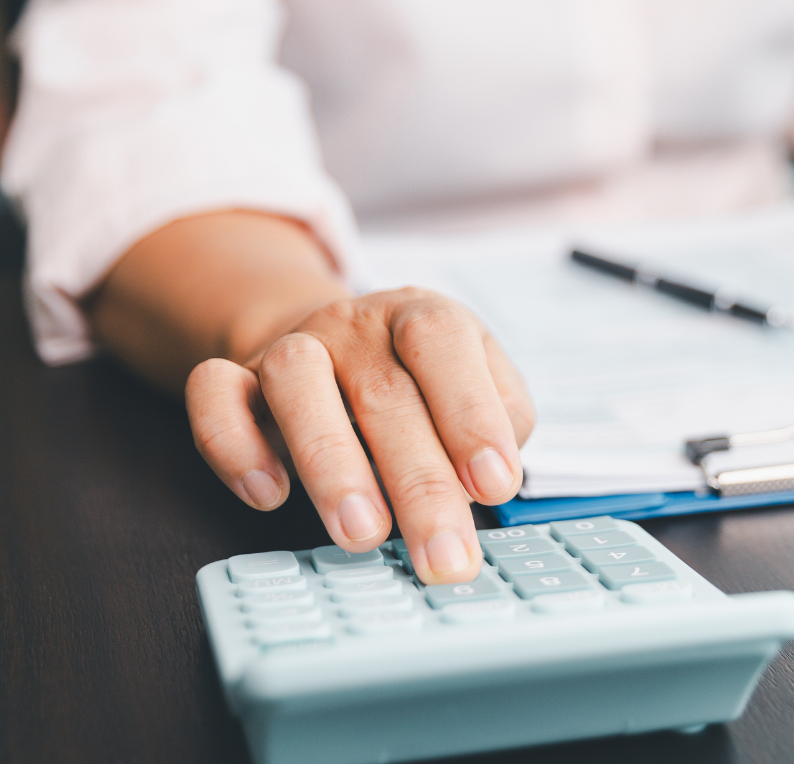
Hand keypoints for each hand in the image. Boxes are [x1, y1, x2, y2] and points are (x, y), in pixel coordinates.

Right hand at [185, 287, 535, 583]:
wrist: (334, 343)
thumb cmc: (421, 382)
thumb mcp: (477, 385)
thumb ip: (499, 420)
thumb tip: (491, 478)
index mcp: (420, 316)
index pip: (442, 342)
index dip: (470, 413)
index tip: (494, 485)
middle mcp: (355, 325)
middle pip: (384, 393)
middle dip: (419, 486)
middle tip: (443, 557)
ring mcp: (291, 346)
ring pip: (296, 382)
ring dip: (331, 464)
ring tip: (362, 534)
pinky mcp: (235, 378)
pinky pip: (214, 396)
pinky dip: (234, 446)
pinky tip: (269, 496)